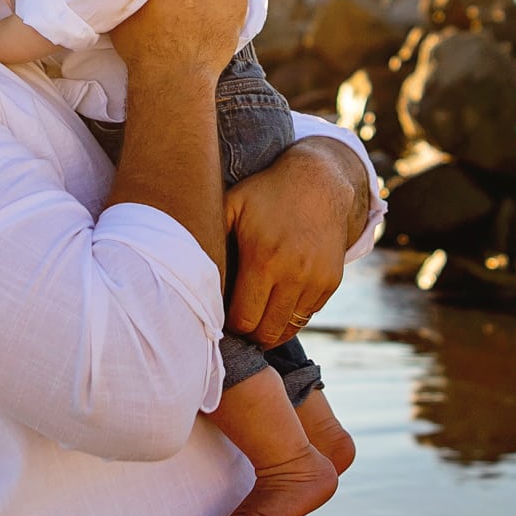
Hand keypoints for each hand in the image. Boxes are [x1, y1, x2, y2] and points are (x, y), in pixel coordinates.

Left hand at [224, 138, 366, 344]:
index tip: (221, 315)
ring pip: (289, 328)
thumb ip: (210, 238)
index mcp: (263, 259)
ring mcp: (316, 280)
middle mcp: (294, 274)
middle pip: (267, 333)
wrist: (320, 181)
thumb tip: (184, 271)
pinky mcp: (332, 282)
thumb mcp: (231, 205)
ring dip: (270, 328)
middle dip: (249, 333)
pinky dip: (290, 315)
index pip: (243, 320)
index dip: (229, 324)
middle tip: (237, 322)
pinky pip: (307, 315)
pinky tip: (277, 300)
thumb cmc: (265, 194)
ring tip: (255, 316)